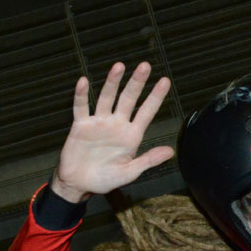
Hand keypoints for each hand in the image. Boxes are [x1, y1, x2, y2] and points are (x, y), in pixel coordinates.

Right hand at [51, 61, 173, 202]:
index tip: (165, 80)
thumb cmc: (105, 179)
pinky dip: (82, 95)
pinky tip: (84, 82)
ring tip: (119, 66)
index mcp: (131, 135)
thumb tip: (171, 152)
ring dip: (112, 82)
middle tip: (145, 66)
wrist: (79, 185)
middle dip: (136, 83)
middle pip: (128, 99)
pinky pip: (81, 108)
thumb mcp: (130, 172)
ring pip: (106, 98)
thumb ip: (148, 160)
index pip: (146, 112)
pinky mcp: (81, 126)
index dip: (155, 97)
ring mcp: (99, 123)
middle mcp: (116, 124)